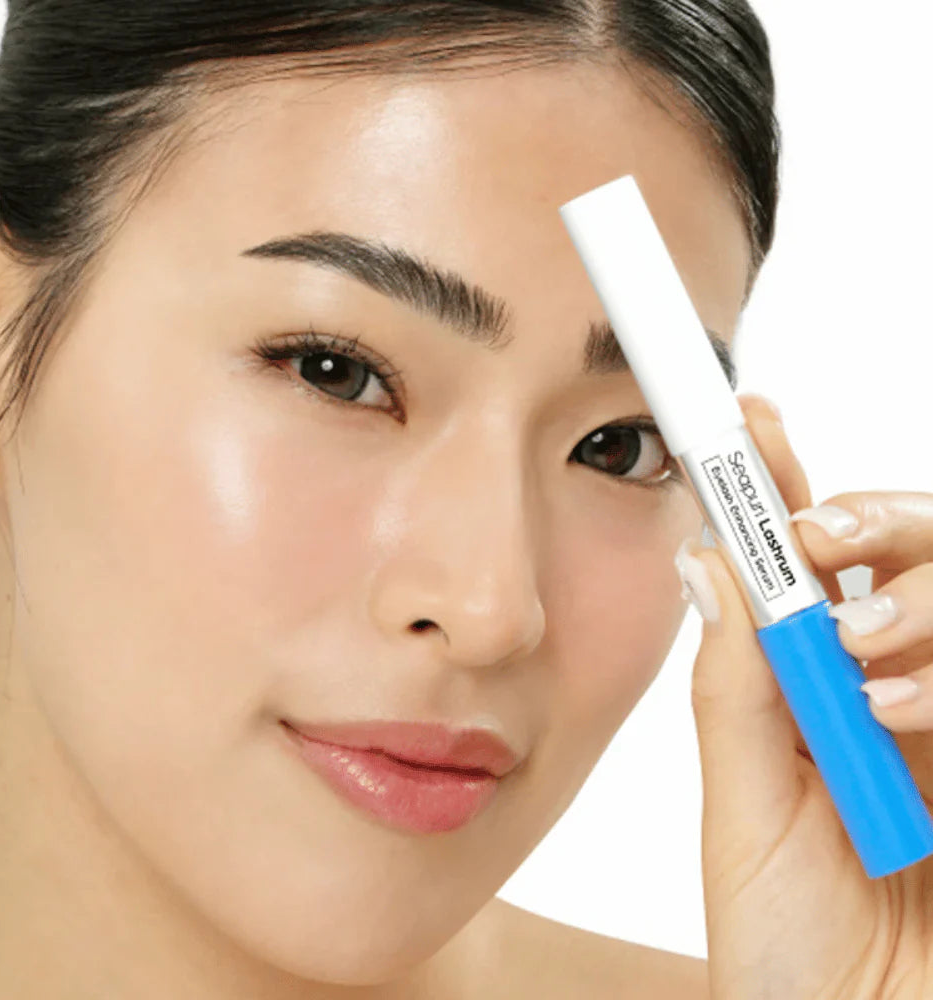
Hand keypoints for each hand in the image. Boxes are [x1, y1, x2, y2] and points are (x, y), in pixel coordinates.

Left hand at [683, 394, 932, 999]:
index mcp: (818, 694)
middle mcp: (896, 694)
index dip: (782, 492)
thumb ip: (737, 689)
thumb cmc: (789, 949)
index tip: (748, 426)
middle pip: (910, 557)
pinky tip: (908, 716)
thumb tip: (704, 564)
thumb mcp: (748, 810)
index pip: (807, 569)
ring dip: (917, 604)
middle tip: (818, 534)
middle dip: (876, 522)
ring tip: (864, 663)